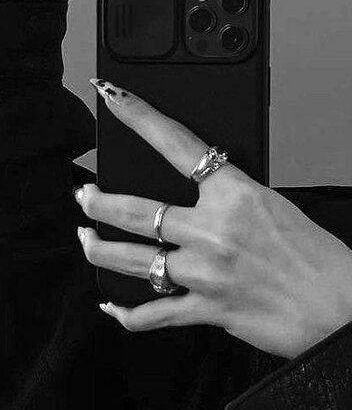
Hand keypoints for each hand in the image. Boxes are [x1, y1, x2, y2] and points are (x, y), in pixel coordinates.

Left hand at [73, 78, 351, 359]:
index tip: (111, 96)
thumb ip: (226, 193)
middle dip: (97, 201)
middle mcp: (212, 230)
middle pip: (134, 208)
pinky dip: (126, 313)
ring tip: (85, 237)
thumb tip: (192, 187)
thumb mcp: (270, 202)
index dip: (137, 116)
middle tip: (83, 194)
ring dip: (98, 248)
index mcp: (233, 193)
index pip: (174, 142)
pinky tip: (111, 307)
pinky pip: (153, 313)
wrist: (343, 308)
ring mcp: (205, 271)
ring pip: (131, 259)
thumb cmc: (315, 255)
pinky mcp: (207, 309)